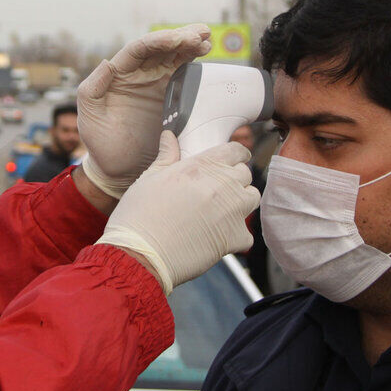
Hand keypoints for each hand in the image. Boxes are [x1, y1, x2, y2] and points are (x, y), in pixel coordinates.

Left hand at [78, 24, 211, 197]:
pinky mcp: (172, 95)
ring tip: (206, 37)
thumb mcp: (89, 116)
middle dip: (179, 37)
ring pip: (174, 55)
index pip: (138, 49)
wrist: (120, 169)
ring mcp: (156, 82)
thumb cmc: (100, 144)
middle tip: (199, 34)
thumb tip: (107, 63)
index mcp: (118, 73)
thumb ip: (92, 89)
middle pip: (160, 47)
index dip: (157, 41)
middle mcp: (138, 73)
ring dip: (190, 44)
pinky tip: (205, 51)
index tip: (176, 39)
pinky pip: (184, 72)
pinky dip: (194, 60)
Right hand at [96, 131, 258, 293]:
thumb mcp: (150, 178)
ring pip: (251, 199)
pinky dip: (235, 236)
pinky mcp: (234, 237)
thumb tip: (169, 137)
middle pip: (245, 174)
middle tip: (218, 191)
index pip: (235, 151)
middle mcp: (222, 184)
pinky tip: (216, 238)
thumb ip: (167, 156)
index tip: (232, 161)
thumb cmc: (139, 215)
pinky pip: (246, 233)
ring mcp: (232, 211)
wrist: (141, 254)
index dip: (235, 155)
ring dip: (241, 203)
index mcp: (202, 165)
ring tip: (221, 212)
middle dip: (235, 180)